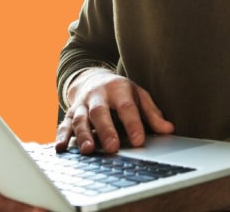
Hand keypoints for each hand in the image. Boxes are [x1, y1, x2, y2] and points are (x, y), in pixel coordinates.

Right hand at [56, 68, 174, 154]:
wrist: (91, 78)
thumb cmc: (120, 92)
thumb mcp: (138, 96)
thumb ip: (152, 113)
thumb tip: (169, 129)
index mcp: (118, 89)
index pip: (127, 107)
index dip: (133, 124)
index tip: (139, 140)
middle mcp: (97, 96)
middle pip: (100, 112)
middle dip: (106, 130)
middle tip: (112, 148)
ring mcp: (81, 105)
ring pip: (80, 119)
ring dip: (83, 136)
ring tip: (89, 150)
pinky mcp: (69, 113)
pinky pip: (64, 124)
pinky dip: (61, 136)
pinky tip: (61, 148)